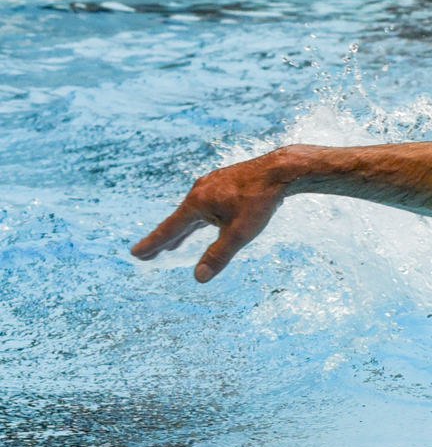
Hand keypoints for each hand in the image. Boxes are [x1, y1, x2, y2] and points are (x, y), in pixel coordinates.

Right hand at [130, 149, 297, 281]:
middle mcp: (198, 191)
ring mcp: (210, 184)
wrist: (280, 169)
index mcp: (196, 203)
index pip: (169, 229)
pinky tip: (203, 222)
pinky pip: (205, 204)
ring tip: (173, 245)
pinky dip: (199, 218)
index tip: (135, 254)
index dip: (153, 244)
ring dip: (183, 230)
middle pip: (178, 222)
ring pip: (192, 213)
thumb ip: (219, 255)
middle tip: (146, 255)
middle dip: (164, 240)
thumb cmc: (261, 200)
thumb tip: (199, 278)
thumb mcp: (241, 232)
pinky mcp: (223, 182)